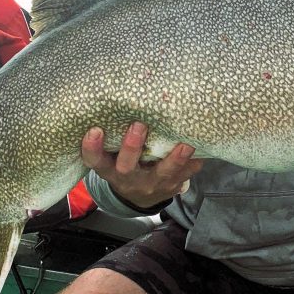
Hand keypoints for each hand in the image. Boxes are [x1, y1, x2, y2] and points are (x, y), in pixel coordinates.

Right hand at [81, 122, 201, 209]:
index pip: (95, 161)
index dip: (92, 148)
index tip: (94, 130)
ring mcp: (151, 185)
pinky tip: (201, 148)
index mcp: (109, 170)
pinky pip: (184, 175)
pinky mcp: (171, 186)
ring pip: (162, 173)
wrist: (140, 197)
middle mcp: (128, 179)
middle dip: (132, 147)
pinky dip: (193, 161)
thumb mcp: (113, 156)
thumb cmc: (124, 164)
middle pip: (126, 167)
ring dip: (175, 158)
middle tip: (139, 125)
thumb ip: (114, 136)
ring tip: (185, 144)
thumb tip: (124, 96)